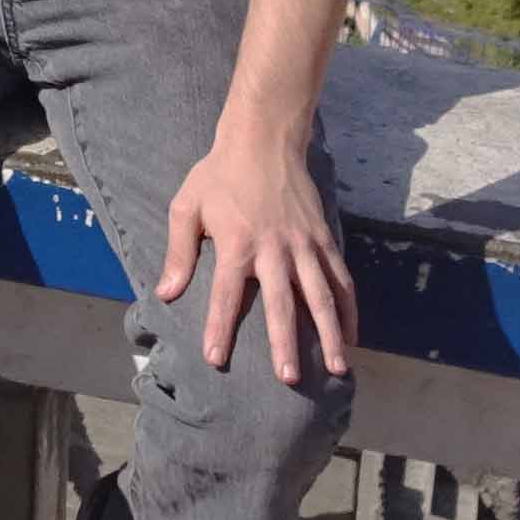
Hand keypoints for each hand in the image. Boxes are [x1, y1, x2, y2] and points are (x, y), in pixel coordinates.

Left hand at [159, 126, 353, 387]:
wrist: (263, 141)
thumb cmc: (218, 176)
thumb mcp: (186, 207)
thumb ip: (179, 252)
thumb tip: (166, 293)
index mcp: (236, 244)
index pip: (226, 295)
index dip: (220, 329)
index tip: (216, 360)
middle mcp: (274, 249)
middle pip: (281, 303)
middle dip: (285, 342)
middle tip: (289, 378)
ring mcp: (304, 246)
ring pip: (322, 296)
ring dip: (331, 334)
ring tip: (339, 368)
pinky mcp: (324, 239)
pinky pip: (341, 280)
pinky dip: (350, 309)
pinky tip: (352, 336)